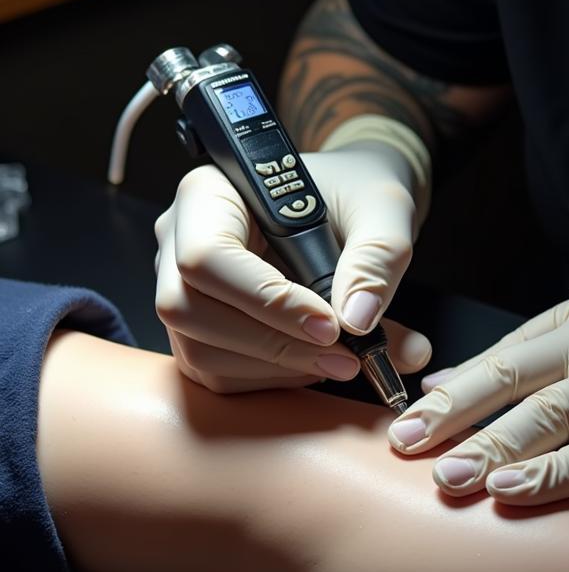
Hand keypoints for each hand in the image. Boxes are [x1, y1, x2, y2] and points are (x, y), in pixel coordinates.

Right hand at [154, 144, 430, 392]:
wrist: (354, 205)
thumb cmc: (358, 191)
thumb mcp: (384, 206)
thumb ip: (377, 257)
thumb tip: (356, 319)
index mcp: (210, 192)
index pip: (208, 257)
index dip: (267, 300)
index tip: (331, 325)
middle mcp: (181, 240)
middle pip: (188, 310)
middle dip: (272, 345)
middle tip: (347, 357)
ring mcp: (184, 287)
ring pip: (200, 352)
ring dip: (278, 369)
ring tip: (347, 360)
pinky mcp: (201, 328)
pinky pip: (218, 373)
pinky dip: (275, 380)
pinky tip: (322, 361)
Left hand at [387, 279, 568, 504]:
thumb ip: (545, 349)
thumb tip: (459, 376)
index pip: (508, 349)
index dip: (456, 384)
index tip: (409, 410)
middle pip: (512, 376)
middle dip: (451, 413)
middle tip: (400, 443)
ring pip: (547, 416)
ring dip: (489, 447)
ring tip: (443, 475)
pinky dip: (551, 475)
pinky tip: (510, 491)